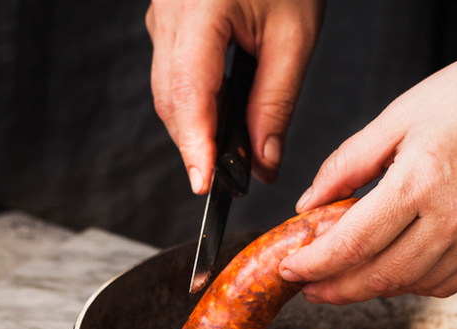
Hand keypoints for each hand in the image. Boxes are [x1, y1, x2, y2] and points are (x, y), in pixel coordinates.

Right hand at [146, 0, 324, 192]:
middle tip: (231, 181)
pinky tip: (220, 122)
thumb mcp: (294, 35)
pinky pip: (172, 75)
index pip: (189, 91)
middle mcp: (169, 14)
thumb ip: (276, 103)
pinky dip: (195, 106)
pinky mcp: (167, 23)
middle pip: (172, 100)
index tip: (205, 183)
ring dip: (196, 129)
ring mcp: (161, 18)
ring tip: (230, 158)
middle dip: (197, 145)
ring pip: (168, 92)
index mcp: (200, 8)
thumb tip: (263, 162)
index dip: (196, 144)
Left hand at [280, 42, 456, 302]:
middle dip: (333, 288)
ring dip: (368, 288)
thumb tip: (309, 205)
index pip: (352, 243)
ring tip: (342, 278)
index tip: (289, 269)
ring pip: (409, 286)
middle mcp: (452, 219)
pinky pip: (442, 284)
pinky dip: (409, 284)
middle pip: (378, 276)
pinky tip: (390, 270)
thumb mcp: (400, 115)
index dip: (313, 264)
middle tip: (306, 285)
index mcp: (421, 180)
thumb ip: (348, 163)